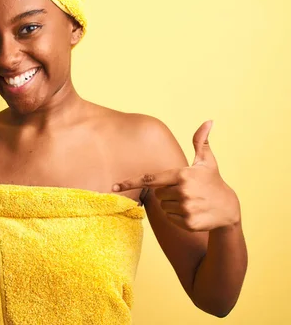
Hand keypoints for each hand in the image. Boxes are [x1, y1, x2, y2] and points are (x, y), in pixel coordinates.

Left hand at [112, 120, 239, 231]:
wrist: (230, 209)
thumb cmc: (213, 181)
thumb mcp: (207, 161)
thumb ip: (200, 141)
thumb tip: (208, 121)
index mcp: (182, 175)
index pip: (150, 179)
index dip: (130, 182)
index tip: (115, 185)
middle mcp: (183, 191)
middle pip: (157, 194)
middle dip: (167, 192)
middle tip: (185, 191)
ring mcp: (186, 208)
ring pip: (163, 207)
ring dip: (173, 205)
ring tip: (191, 202)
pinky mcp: (188, 223)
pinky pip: (170, 219)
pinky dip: (178, 217)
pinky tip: (193, 213)